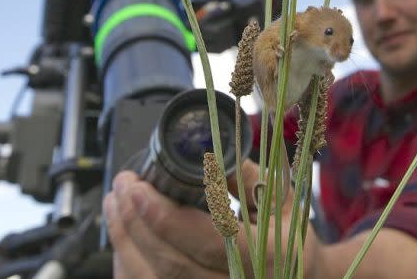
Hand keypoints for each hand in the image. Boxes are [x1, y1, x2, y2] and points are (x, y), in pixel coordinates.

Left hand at [103, 160, 323, 278]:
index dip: (164, 216)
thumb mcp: (281, 199)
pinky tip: (124, 237)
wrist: (302, 278)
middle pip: (171, 262)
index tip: (138, 187)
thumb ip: (247, 176)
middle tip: (121, 186)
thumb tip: (205, 150)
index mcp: (265, 257)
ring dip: (125, 242)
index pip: (206, 240)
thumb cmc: (288, 236)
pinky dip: (130, 264)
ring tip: (115, 204)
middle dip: (135, 222)